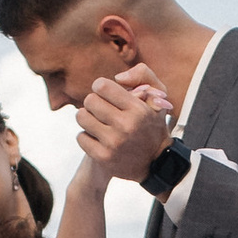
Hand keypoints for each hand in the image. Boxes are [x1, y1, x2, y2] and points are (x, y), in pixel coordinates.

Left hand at [74, 65, 174, 182]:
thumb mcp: (158, 96)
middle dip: (94, 102)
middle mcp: (126, 126)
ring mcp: (113, 144)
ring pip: (81, 117)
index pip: (102, 86)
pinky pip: (80, 137)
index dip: (101, 86)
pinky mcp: (103, 157)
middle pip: (89, 101)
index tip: (105, 93)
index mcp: (138, 109)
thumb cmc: (151, 123)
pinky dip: (87, 135)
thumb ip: (142, 75)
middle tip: (102, 109)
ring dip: (87, 117)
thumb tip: (118, 77)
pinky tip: (99, 137)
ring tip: (99, 121)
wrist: (155, 163)